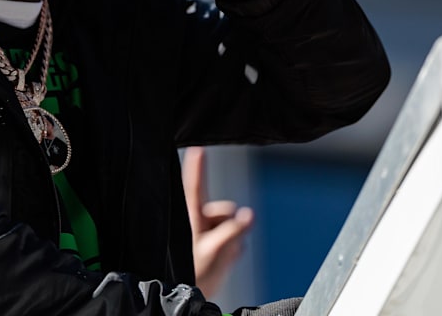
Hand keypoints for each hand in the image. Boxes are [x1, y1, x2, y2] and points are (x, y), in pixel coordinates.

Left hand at [183, 146, 253, 297]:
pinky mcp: (216, 242)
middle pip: (225, 209)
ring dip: (231, 241)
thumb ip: (234, 231)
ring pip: (232, 225)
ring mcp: (208, 231)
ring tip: (217, 257)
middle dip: (229, 226)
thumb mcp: (216, 250)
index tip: (198, 147)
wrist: (191, 295)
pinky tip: (222, 261)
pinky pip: (234, 239)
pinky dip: (232, 250)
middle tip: (219, 247)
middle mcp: (198, 219)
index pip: (196, 184)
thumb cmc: (193, 273)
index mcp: (192, 216)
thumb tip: (250, 213)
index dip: (198, 165)